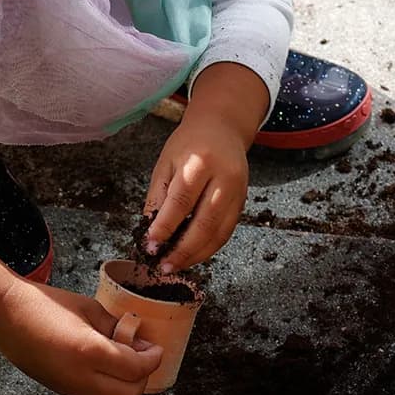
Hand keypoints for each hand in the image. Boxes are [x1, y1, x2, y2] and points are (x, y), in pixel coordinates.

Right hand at [0, 279, 163, 394]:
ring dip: (125, 382)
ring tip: (123, 356)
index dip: (153, 359)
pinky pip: (94, 394)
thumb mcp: (89, 308)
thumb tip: (136, 339)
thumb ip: (116, 326)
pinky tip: (103, 361)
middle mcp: (80, 377)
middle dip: (143, 377)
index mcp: (91, 352)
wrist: (4, 315)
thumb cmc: (44, 305)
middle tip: (143, 355)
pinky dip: (107, 383)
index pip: (137, 369)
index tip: (156, 348)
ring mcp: (69, 387)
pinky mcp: (59, 389)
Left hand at [141, 61, 269, 270]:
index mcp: (200, 162)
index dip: (164, 227)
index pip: (181, 202)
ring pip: (219, 232)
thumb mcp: (166, 164)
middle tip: (163, 266)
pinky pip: (227, 231)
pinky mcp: (243, 201)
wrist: (222, 127)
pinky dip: (210, 247)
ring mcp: (238, 191)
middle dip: (182, 250)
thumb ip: (158, 198)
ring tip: (176, 266)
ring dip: (197, 254)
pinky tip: (193, 254)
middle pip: (205, 222)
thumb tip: (151, 235)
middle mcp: (224, 177)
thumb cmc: (189, 144)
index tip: (150, 246)